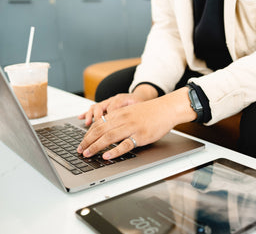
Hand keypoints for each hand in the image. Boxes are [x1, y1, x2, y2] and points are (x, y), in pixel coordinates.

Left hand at [77, 87, 196, 159]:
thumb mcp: (131, 111)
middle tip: (80, 150)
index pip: (98, 123)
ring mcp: (131, 128)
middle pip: (100, 130)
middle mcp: (123, 119)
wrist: (166, 109)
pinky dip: (114, 151)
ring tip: (88, 154)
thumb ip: (119, 119)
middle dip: (87, 141)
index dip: (88, 134)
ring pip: (108, 137)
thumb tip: (107, 130)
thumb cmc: (150, 111)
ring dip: (95, 146)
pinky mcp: (140, 136)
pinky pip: (125, 145)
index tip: (82, 142)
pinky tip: (106, 156)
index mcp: (119, 113)